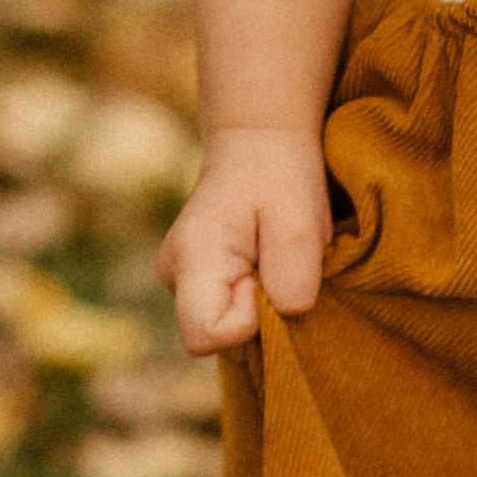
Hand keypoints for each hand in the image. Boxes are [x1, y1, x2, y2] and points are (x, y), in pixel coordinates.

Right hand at [161, 127, 335, 353]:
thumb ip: (293, 277)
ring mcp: (184, 277)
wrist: (261, 139)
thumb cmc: (280, 175)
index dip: (249, 321)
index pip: (205, 336)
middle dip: (259, 315)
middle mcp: (175, 275)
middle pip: (216, 337)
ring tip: (275, 256)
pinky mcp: (201, 276)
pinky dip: (258, 297)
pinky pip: (230, 310)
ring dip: (262, 304)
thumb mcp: (300, 222)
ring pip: (226, 326)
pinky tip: (269, 262)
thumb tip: (285, 314)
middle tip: (278, 261)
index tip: (269, 274)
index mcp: (191, 261)